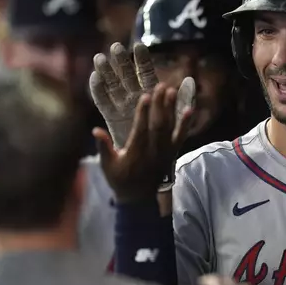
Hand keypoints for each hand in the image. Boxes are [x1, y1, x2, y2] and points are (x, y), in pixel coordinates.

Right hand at [90, 43, 195, 201]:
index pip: (141, 130)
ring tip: (173, 91)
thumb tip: (95, 130)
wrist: (140, 198)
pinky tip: (190, 109)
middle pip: (159, 125)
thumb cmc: (120, 179)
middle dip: (160, 105)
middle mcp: (153, 151)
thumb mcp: (107, 166)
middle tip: (161, 86)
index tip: (145, 97)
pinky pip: (181, 136)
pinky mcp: (172, 152)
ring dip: (172, 108)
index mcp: (136, 153)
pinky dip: (186, 123)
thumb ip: (103, 147)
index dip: (143, 113)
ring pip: (170, 128)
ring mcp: (165, 151)